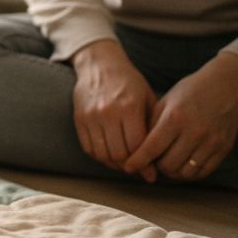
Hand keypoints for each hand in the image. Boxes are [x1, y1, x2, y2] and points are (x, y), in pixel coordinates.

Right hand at [70, 40, 157, 179]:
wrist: (100, 64)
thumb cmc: (129, 82)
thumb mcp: (148, 98)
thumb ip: (152, 126)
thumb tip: (157, 157)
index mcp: (129, 107)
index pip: (137, 146)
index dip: (145, 163)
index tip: (150, 173)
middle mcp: (108, 113)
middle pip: (119, 154)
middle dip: (130, 166)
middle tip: (137, 170)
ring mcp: (91, 116)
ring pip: (102, 154)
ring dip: (114, 164)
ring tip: (123, 164)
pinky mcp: (79, 119)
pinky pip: (88, 148)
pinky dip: (100, 156)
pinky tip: (109, 155)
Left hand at [124, 52, 237, 181]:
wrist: (226, 85)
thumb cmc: (190, 91)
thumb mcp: (165, 101)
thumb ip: (151, 124)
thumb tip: (136, 148)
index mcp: (175, 118)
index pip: (151, 148)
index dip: (137, 161)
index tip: (128, 167)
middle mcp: (195, 132)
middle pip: (168, 165)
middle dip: (155, 166)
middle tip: (151, 161)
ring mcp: (212, 142)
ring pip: (185, 172)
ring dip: (172, 172)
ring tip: (167, 163)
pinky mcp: (224, 148)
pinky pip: (203, 172)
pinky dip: (190, 173)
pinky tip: (183, 165)